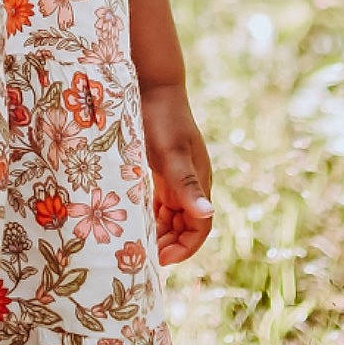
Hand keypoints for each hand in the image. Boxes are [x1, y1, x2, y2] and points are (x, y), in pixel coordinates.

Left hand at [139, 80, 212, 265]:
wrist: (153, 84)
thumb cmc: (162, 118)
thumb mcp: (172, 153)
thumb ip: (186, 183)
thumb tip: (207, 214)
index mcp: (199, 181)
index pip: (201, 227)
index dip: (185, 248)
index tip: (161, 259)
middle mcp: (192, 182)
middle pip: (187, 225)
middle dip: (170, 244)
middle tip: (144, 256)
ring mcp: (178, 175)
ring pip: (174, 215)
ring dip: (161, 232)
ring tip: (138, 245)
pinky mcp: (163, 168)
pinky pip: (162, 201)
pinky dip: (153, 216)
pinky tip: (136, 222)